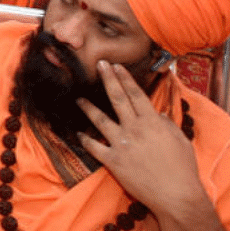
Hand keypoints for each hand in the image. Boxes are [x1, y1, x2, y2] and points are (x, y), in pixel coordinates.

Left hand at [76, 62, 207, 216]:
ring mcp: (121, 144)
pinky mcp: (112, 160)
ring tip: (78, 98)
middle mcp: (134, 129)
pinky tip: (78, 134)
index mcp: (152, 123)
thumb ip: (166, 124)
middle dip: (108, 80)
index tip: (115, 66)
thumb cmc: (182, 169)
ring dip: (87, 107)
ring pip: (99, 120)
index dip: (125, 78)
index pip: (136, 94)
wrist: (176, 196)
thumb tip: (157, 113)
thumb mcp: (180, 141)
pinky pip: (93, 147)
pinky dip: (85, 140)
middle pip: (118, 99)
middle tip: (98, 65)